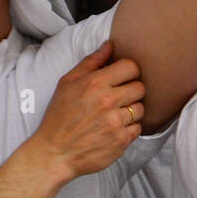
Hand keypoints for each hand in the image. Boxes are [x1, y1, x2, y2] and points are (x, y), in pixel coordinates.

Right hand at [33, 40, 145, 182]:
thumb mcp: (67, 84)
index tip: (122, 78)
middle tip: (118, 98)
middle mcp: (108, 102)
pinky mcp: (121, 141)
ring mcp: (116, 122)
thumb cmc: (59, 117)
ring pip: (141, 108)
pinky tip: (114, 129)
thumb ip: (91, 62)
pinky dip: (129, 129)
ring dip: (131, 111)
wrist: (55, 153)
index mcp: (95, 84)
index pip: (131, 67)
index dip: (129, 72)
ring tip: (114, 115)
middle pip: (140, 87)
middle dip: (131, 91)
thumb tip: (110, 45)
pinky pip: (138, 128)